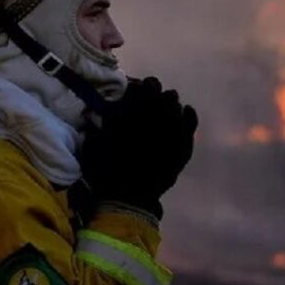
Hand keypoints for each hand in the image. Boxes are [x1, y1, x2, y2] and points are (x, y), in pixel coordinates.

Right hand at [80, 76, 198, 219]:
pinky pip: (190, 120)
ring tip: (164, 112)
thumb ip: (101, 124)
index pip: (142, 87)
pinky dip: (187, 115)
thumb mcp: (94, 144)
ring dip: (168, 105)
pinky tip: (184, 113)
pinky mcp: (183, 145)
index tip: (136, 92)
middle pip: (160, 91)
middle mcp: (153, 116)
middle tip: (150, 102)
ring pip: (174, 103)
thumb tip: (105, 111)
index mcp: (131, 112)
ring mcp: (172, 129)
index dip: (140, 88)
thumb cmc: (107, 172)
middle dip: (154, 94)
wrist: (129, 198)